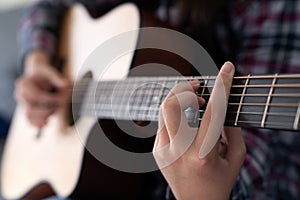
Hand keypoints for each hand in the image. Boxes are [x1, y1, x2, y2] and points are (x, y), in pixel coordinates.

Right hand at [14, 50, 70, 127]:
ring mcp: (22, 104)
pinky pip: (29, 120)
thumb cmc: (43, 74)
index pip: (36, 95)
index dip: (50, 99)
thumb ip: (58, 78)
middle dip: (48, 109)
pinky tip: (47, 123)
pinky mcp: (26, 110)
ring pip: (29, 116)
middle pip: (31, 108)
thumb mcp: (50, 72)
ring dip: (44, 116)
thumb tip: (67, 85)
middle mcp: (20, 95)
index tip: (61, 99)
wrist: (36, 75)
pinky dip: (38, 123)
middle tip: (60, 105)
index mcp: (24, 84)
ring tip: (56, 111)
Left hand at [153, 62, 245, 199]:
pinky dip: (177, 115)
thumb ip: (234, 129)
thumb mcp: (236, 158)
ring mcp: (163, 151)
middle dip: (184, 88)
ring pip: (164, 110)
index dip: (222, 86)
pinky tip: (188, 121)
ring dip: (179, 99)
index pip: (213, 112)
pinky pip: (164, 123)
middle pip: (171, 105)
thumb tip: (222, 104)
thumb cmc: (220, 181)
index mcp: (203, 155)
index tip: (227, 67)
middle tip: (198, 86)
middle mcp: (178, 152)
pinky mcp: (156, 151)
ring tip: (196, 102)